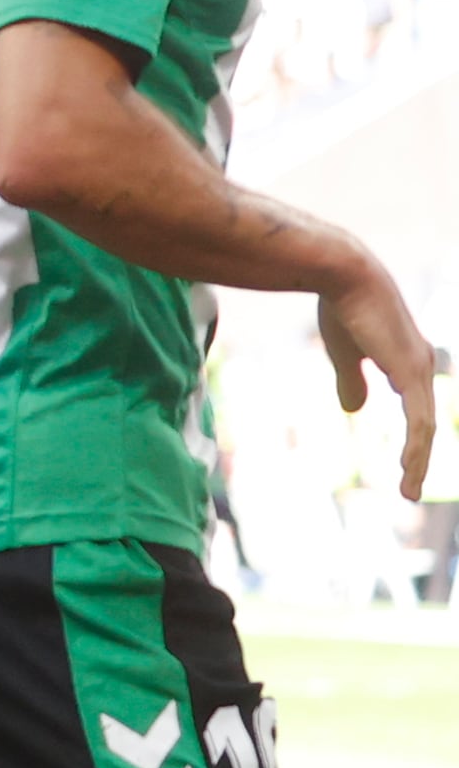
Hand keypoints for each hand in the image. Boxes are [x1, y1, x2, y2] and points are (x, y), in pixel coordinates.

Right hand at [320, 255, 440, 504]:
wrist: (345, 276)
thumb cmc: (342, 306)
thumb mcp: (345, 354)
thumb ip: (352, 382)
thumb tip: (355, 411)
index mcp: (408, 361)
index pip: (417, 409)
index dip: (413, 439)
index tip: (405, 463)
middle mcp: (421, 367)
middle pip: (426, 424)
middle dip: (419, 459)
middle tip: (409, 489)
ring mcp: (419, 371)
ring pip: (426, 429)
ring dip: (417, 463)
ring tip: (408, 491)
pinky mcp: (410, 374)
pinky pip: (419, 422)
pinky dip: (416, 448)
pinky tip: (408, 467)